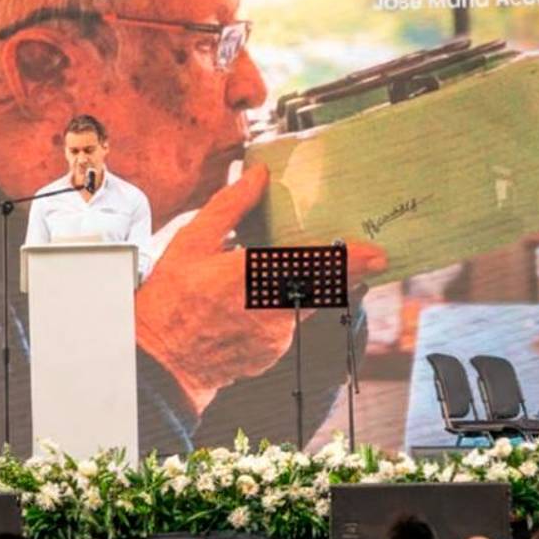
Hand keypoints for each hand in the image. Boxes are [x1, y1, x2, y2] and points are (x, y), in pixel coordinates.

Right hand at [135, 164, 386, 416]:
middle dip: (337, 273)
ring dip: (299, 292)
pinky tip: (250, 307)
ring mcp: (276, 338)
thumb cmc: (169, 301)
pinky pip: (287, 328)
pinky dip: (278, 313)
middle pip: (322, 289)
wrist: (161, 362)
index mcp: (257, 278)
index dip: (352, 261)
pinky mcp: (271, 355)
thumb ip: (229, 208)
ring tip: (271, 281)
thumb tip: (257, 176)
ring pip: (304, 308)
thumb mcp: (191, 244)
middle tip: (353, 257)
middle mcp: (276, 312)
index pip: (318, 267)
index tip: (377, 254)